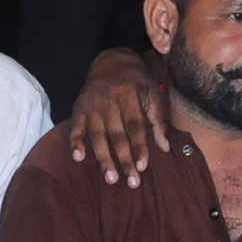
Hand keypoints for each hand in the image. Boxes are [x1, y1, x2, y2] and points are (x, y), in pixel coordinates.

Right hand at [67, 48, 166, 187]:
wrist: (110, 60)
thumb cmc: (136, 80)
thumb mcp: (152, 92)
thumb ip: (158, 119)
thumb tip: (165, 147)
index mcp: (128, 94)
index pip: (134, 126)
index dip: (139, 147)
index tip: (143, 167)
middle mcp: (107, 99)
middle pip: (116, 134)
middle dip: (124, 160)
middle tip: (131, 182)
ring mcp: (90, 104)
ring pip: (97, 135)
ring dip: (103, 158)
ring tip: (111, 178)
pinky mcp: (78, 108)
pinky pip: (75, 127)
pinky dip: (75, 142)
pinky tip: (78, 158)